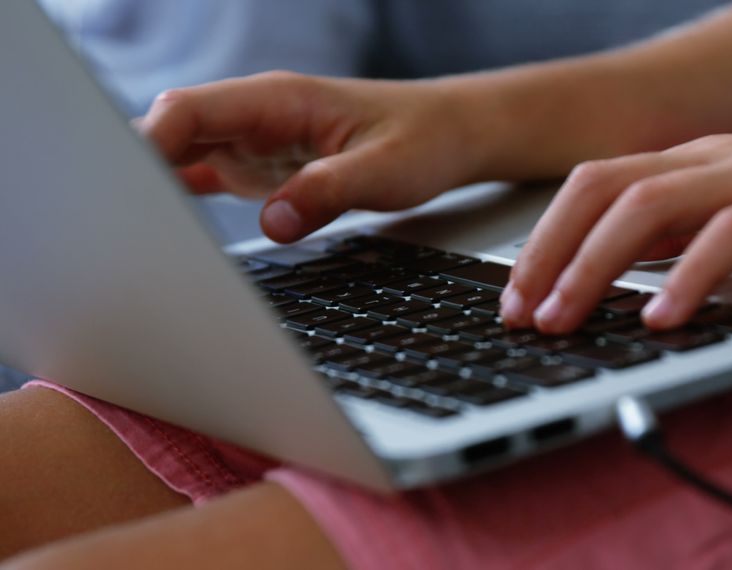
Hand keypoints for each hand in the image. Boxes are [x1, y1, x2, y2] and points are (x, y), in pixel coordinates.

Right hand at [140, 71, 489, 242]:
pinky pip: (206, 177)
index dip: (148, 142)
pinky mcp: (263, 168)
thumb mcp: (385, 170)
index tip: (127, 185)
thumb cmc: (422, 140)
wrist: (449, 135)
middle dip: (136, 167)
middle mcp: (256, 117)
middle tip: (117, 221)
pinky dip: (181, 198)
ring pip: (182, 155)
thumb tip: (275, 222)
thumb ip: (329, 191)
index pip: (190, 109)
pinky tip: (162, 228)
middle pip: (172, 132)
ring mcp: (254, 142)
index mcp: (278, 99)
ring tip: (129, 233)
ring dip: (153, 186)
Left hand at [501, 98, 731, 332]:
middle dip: (548, 252)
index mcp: (698, 162)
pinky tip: (661, 319)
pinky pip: (731, 234)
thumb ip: (695, 230)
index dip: (547, 237)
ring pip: (649, 207)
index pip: (598, 185)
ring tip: (564, 320)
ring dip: (594, 267)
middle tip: (518, 315)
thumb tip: (636, 271)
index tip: (517, 295)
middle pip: (603, 190)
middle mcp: (715, 160)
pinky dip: (687, 275)